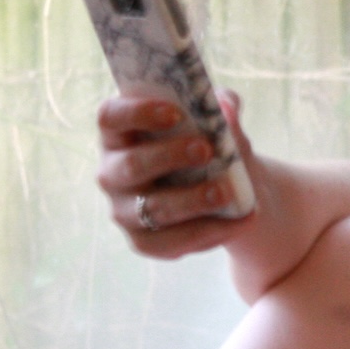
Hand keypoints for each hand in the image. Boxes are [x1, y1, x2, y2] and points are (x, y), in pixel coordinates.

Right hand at [96, 89, 258, 260]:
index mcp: (119, 133)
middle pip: (132, 165)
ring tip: (226, 193)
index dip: (137, 112)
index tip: (175, 112)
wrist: (229, 188)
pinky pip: (170, 242)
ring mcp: (123, 210)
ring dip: (191, 201)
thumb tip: (226, 108)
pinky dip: (208, 232)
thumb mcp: (218, 120)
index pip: (111, 116)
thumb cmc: (209, 142)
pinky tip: (238, 221)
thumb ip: (223, 106)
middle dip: (169, 157)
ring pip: (153, 208)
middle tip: (207, 150)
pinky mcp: (142, 241)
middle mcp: (112, 171)